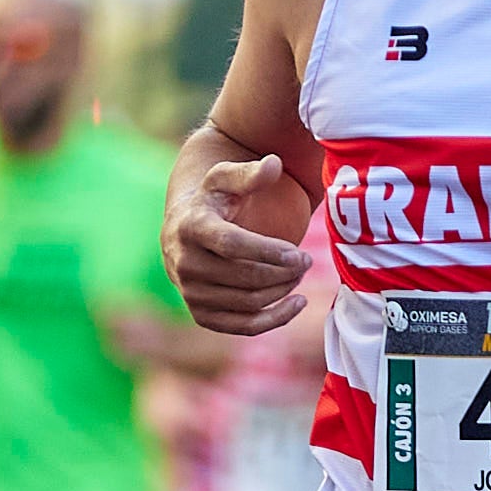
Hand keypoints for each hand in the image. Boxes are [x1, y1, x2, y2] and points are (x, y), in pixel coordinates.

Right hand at [167, 156, 315, 334]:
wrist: (185, 231)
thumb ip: (250, 173)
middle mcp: (185, 263)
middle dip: (283, 272)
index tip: (299, 254)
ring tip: (299, 274)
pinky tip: (298, 303)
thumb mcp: (226, 179)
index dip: (268, 252)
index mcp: (191, 227)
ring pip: (248, 302)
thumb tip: (274, 164)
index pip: (232, 245)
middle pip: (245, 277)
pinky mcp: (202, 315)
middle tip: (305, 261)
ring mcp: (191, 292)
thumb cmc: (214, 201)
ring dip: (283, 290)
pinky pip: (243, 326)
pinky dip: (275, 319)